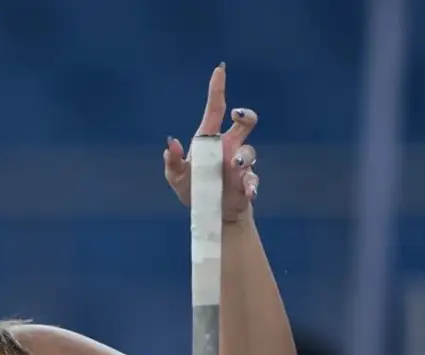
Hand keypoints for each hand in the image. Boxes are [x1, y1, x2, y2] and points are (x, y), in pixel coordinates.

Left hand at [163, 63, 258, 222]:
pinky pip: (254, 179)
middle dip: (246, 116)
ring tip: (237, 163)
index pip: (215, 110)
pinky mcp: (247, 182)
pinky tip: (249, 191)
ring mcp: (240, 163)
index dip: (217, 89)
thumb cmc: (193, 189)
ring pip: (250, 151)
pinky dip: (253, 184)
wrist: (210, 214)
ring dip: (245, 155)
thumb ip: (172, 162)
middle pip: (245, 122)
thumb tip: (171, 144)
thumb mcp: (176, 177)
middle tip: (238, 117)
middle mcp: (228, 146)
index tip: (220, 70)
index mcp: (209, 140)